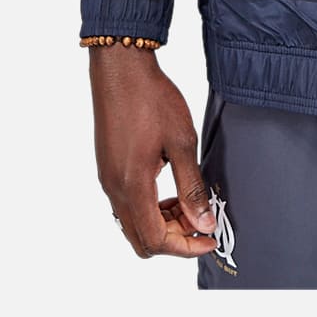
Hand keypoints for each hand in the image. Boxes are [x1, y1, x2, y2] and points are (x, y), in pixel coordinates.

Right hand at [89, 47, 218, 258]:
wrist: (121, 69)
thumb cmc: (151, 99)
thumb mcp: (182, 142)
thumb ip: (192, 187)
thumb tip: (203, 223)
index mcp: (132, 186)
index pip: (155, 240)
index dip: (185, 247)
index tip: (209, 238)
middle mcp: (114, 189)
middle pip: (140, 239)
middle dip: (173, 239)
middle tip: (200, 220)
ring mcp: (107, 178)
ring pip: (132, 222)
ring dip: (161, 222)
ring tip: (188, 201)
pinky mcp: (107, 166)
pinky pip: (126, 203)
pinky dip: (149, 206)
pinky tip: (168, 185)